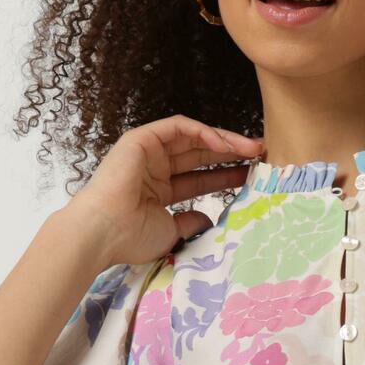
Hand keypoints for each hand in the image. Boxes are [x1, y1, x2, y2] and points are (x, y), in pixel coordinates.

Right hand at [69, 115, 264, 268]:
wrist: (104, 233)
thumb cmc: (131, 237)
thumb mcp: (170, 233)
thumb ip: (189, 223)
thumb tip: (206, 220)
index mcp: (159, 189)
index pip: (199, 177)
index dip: (225, 174)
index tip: (251, 176)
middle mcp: (154, 167)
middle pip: (200, 154)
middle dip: (231, 153)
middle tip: (260, 155)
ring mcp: (147, 151)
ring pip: (193, 137)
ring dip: (223, 140)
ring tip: (251, 148)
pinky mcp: (141, 139)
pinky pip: (178, 127)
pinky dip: (202, 131)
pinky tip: (224, 142)